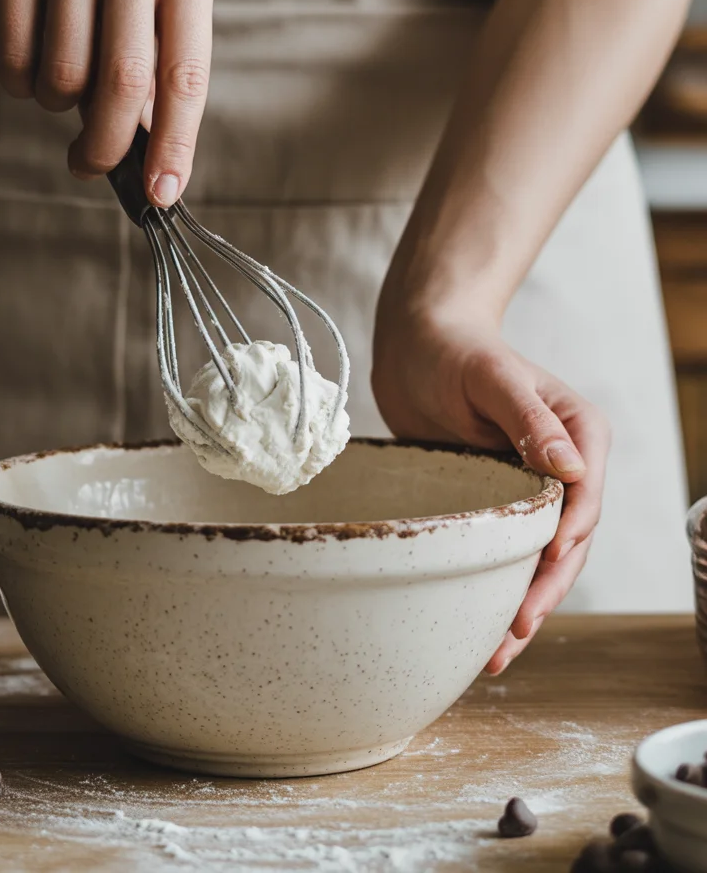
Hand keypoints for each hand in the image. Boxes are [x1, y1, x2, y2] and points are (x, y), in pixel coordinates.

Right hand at [0, 0, 215, 202]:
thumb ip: (164, 64)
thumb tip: (152, 162)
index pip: (186, 76)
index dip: (174, 145)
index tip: (161, 196)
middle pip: (123, 85)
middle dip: (107, 146)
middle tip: (91, 166)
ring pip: (62, 77)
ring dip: (58, 104)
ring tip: (65, 79)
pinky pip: (14, 56)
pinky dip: (21, 81)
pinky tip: (31, 57)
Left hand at [372, 294, 609, 674]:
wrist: (416, 344)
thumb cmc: (456, 349)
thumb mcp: (494, 376)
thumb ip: (532, 418)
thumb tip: (574, 469)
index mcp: (579, 434)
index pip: (584, 501)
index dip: (565, 546)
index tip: (541, 581)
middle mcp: (563, 466)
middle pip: (566, 542)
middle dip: (544, 591)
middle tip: (513, 634)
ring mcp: (528, 489)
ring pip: (537, 558)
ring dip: (521, 604)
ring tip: (495, 655)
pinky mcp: (494, 503)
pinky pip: (501, 552)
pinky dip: (492, 589)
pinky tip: (476, 629)